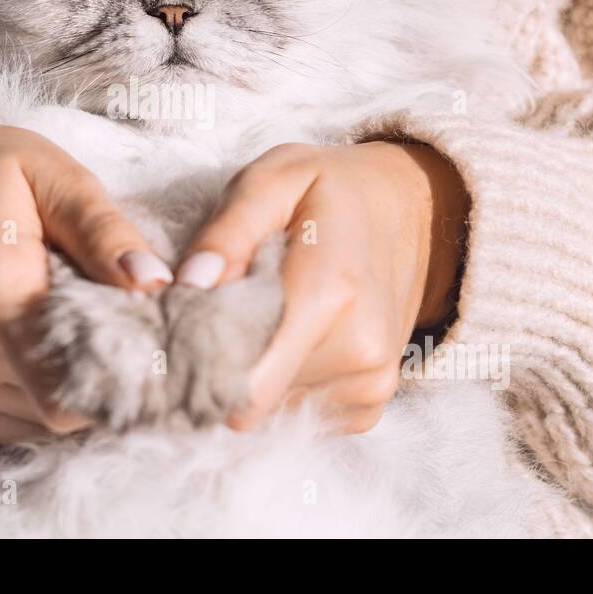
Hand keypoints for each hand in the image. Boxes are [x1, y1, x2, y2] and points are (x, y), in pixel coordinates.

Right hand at [0, 111, 171, 443]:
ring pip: (40, 420)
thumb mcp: (54, 175)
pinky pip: (13, 422)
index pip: (74, 387)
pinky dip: (42, 393)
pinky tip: (49, 346)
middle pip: (63, 406)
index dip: (125, 381)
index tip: (159, 351)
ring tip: (83, 328)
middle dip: (107, 378)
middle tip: (132, 331)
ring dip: (73, 386)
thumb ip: (104, 232)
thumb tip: (156, 282)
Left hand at [174, 141, 467, 433]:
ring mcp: (369, 383)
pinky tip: (287, 336)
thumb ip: (225, 234)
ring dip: (251, 371)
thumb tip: (187, 285)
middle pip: (249, 398)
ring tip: (259, 318)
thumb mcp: (271, 180)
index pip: (243, 383)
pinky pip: (298, 413)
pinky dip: (280, 382)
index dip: (196, 367)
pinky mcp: (370, 403)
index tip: (175, 336)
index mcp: (329, 292)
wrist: (417, 214)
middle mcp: (357, 351)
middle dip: (219, 363)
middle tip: (215, 313)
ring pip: (270, 410)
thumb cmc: (331, 191)